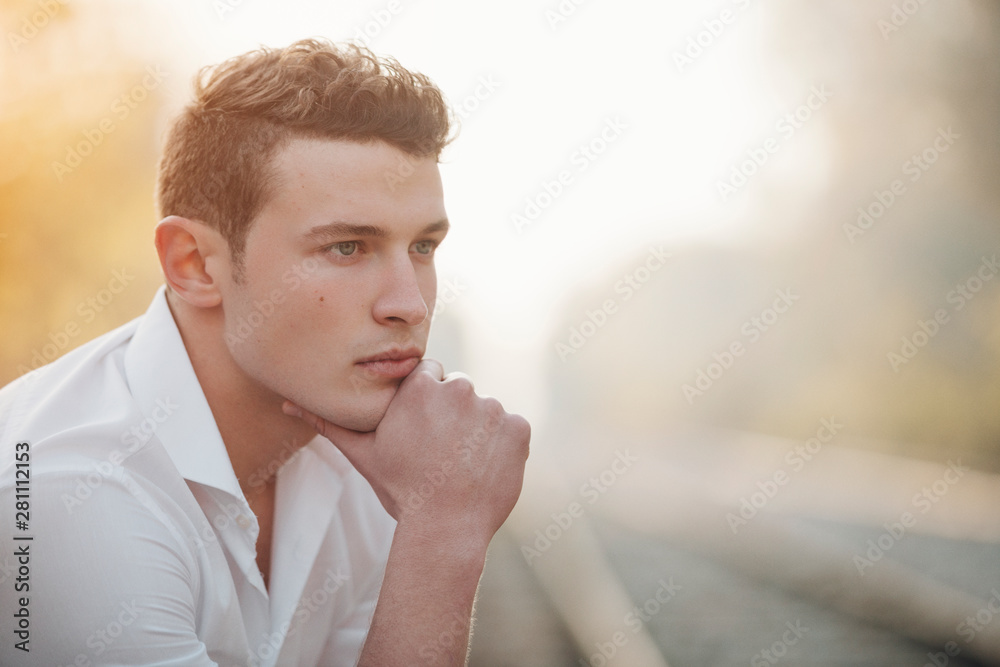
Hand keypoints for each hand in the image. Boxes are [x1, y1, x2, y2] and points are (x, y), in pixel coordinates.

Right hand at [282, 359, 529, 544]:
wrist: (444, 531)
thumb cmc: (400, 490)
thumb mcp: (363, 454)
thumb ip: (330, 422)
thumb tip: (286, 400)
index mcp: (421, 387)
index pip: (430, 376)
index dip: (427, 405)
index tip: (423, 432)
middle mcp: (459, 389)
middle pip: (459, 390)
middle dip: (453, 414)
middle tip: (441, 453)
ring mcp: (492, 408)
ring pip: (485, 410)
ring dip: (478, 431)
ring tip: (462, 465)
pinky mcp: (518, 428)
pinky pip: (512, 429)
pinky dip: (503, 446)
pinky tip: (484, 469)